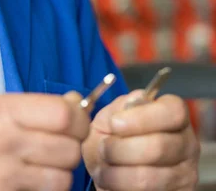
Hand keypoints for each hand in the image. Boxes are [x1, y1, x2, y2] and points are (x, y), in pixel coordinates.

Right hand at [0, 92, 89, 190]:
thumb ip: (32, 104)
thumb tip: (75, 102)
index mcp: (3, 112)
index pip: (64, 115)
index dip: (78, 117)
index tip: (75, 119)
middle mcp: (7, 144)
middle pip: (69, 147)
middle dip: (72, 144)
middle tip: (61, 142)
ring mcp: (7, 177)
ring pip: (63, 178)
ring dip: (61, 171)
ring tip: (46, 163)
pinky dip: (47, 189)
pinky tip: (34, 179)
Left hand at [82, 91, 199, 190]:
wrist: (113, 169)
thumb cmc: (113, 136)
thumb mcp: (110, 117)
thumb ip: (117, 111)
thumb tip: (128, 108)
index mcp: (173, 114)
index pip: (173, 111)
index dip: (142, 118)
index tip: (115, 123)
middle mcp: (187, 142)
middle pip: (159, 146)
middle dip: (121, 149)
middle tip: (103, 149)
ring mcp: (186, 172)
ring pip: (150, 177)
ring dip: (118, 175)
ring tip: (103, 170)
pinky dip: (123, 189)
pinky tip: (113, 183)